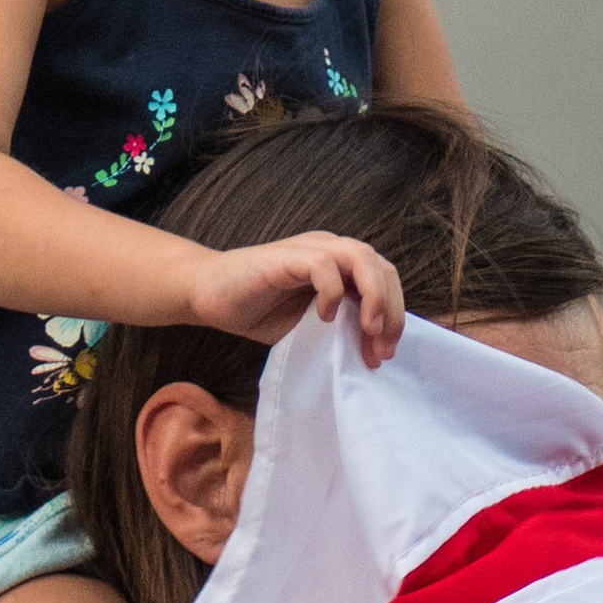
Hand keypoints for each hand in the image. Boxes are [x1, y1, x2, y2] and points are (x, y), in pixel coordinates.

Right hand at [181, 232, 403, 362]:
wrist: (207, 295)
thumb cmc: (258, 310)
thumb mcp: (311, 326)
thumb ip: (342, 328)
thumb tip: (375, 352)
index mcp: (341, 265)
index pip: (386, 280)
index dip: (395, 315)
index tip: (385, 354)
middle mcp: (331, 249)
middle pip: (383, 268)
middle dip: (391, 311)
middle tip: (381, 349)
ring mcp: (310, 248)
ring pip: (362, 257)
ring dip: (373, 297)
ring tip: (367, 330)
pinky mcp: (287, 256)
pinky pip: (324, 264)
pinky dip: (331, 292)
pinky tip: (323, 318)